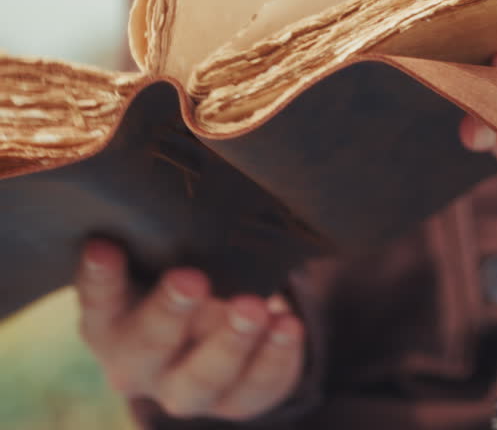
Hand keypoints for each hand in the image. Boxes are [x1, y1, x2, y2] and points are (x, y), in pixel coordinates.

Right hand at [74, 239, 303, 420]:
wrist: (223, 336)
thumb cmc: (189, 283)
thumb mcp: (171, 263)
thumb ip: (172, 244)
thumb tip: (192, 203)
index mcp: (111, 326)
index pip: (97, 304)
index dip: (100, 278)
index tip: (105, 246)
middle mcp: (138, 366)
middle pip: (146, 347)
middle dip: (169, 312)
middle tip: (192, 279)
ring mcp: (185, 392)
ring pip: (202, 379)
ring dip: (230, 342)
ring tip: (254, 307)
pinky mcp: (235, 403)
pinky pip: (255, 387)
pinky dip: (275, 355)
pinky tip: (288, 325)